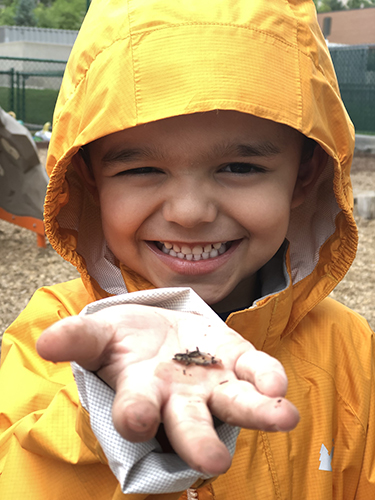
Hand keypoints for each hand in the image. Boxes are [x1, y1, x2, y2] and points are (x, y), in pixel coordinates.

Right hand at [37, 304, 298, 475]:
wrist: (159, 328)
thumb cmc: (124, 341)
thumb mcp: (99, 336)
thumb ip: (77, 339)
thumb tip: (44, 342)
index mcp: (141, 397)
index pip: (136, 415)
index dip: (136, 418)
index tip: (136, 421)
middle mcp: (179, 401)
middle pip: (190, 427)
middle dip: (199, 443)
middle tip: (212, 461)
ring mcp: (213, 385)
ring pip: (236, 405)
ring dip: (258, 413)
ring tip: (282, 417)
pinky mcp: (237, 361)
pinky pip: (255, 372)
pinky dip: (266, 376)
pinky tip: (277, 383)